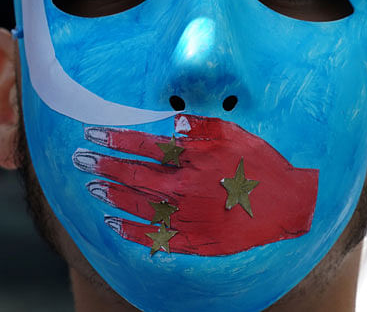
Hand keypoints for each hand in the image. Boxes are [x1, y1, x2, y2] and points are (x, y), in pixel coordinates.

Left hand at [72, 114, 317, 255]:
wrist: (286, 204)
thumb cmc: (260, 164)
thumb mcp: (233, 135)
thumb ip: (198, 127)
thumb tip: (167, 125)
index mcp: (189, 161)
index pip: (142, 147)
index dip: (114, 140)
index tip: (92, 133)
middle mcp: (181, 190)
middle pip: (132, 176)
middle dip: (102, 165)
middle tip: (80, 159)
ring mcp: (184, 218)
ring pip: (136, 206)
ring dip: (110, 195)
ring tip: (91, 186)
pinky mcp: (192, 241)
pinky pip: (152, 237)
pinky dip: (129, 231)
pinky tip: (113, 223)